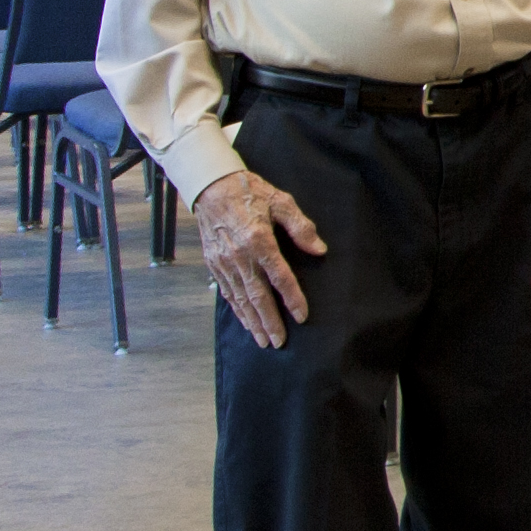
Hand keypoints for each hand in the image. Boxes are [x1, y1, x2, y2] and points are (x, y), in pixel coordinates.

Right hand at [197, 168, 324, 349]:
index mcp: (259, 241)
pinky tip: (245, 321)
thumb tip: (319, 250)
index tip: (302, 316)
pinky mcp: (213, 264)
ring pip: (240, 299)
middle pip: (257, 296)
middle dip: (269, 321)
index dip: (292, 298)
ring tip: (263, 340)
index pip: (280, 277)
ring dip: (252, 321)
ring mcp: (223, 263)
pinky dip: (237, 309)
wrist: (211, 188)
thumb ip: (301, 227)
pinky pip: (227, 292)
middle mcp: (239, 256)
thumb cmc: (250, 193)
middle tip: (279, 342)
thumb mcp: (281, 202)